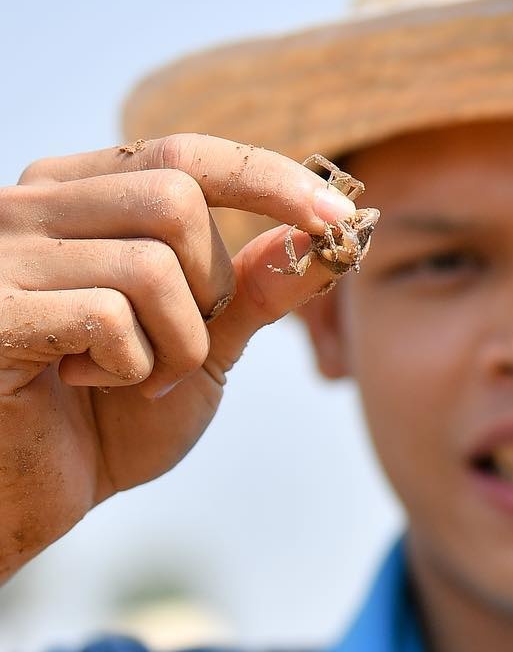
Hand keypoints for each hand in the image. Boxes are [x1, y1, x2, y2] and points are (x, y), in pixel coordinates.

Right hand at [0, 134, 359, 575]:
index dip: (270, 179)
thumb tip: (322, 234)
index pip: (186, 155)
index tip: (340, 216)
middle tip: (181, 344)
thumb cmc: (111, 417)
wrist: (30, 496)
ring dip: (177, 343)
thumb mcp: (205, 346)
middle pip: (177, 200)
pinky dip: (130, 367)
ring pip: (152, 264)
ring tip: (136, 377)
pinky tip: (83, 385)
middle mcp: (29, 206)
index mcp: (79, 196)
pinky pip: (109, 315)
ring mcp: (1, 254)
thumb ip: (255, 289)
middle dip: (210, 287)